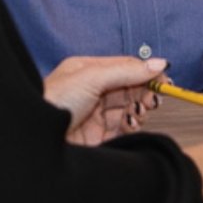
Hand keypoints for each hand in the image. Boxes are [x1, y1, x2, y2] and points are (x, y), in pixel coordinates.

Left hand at [43, 55, 164, 144]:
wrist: (37, 139)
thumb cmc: (53, 101)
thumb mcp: (92, 77)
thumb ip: (127, 70)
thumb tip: (159, 63)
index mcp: (87, 71)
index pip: (124, 67)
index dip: (145, 71)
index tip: (164, 78)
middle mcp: (91, 92)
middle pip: (129, 88)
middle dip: (144, 92)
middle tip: (154, 98)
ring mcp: (95, 115)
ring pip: (128, 108)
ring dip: (139, 109)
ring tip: (138, 112)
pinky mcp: (98, 137)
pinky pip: (124, 129)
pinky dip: (132, 126)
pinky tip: (132, 123)